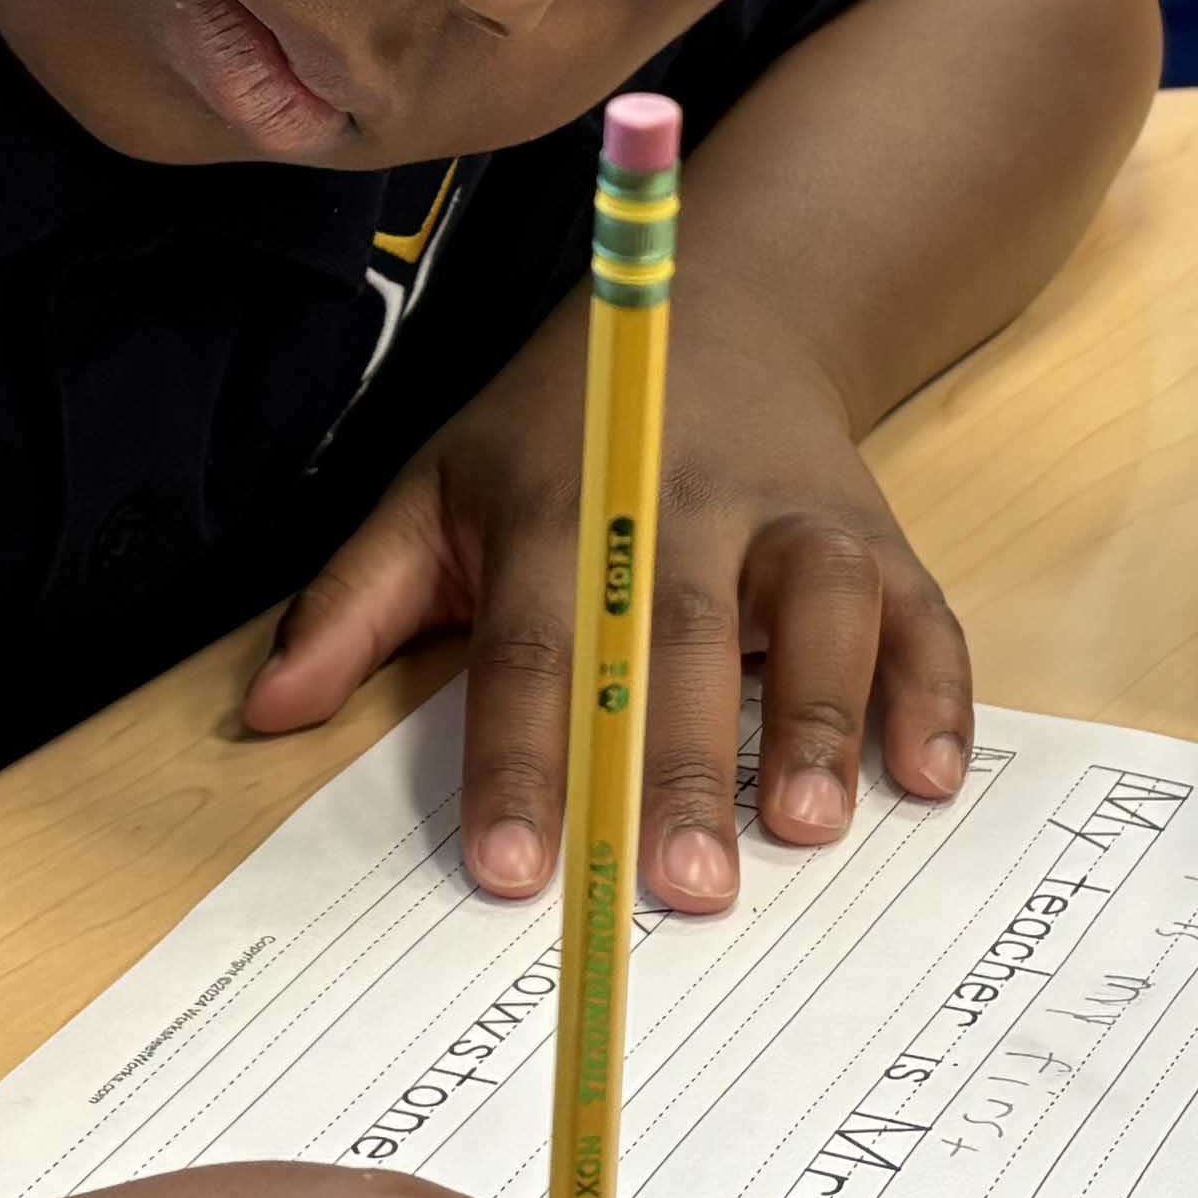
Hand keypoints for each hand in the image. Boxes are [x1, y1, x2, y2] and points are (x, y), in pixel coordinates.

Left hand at [248, 312, 969, 912]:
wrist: (725, 308)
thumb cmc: (559, 435)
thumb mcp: (436, 489)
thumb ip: (352, 604)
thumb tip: (264, 717)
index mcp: (563, 510)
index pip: (534, 646)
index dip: (518, 759)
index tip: (509, 872)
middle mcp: (685, 509)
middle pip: (680, 641)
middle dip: (680, 765)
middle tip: (678, 889)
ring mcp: (793, 519)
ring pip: (819, 610)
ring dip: (815, 720)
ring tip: (805, 832)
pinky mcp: (880, 535)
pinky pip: (921, 613)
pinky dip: (934, 693)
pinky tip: (927, 778)